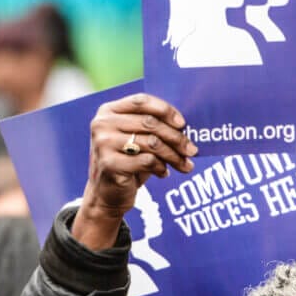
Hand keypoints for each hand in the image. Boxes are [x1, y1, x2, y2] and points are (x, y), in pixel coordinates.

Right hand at [72, 93, 197, 249]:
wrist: (107, 193)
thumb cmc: (127, 162)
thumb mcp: (136, 139)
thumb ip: (152, 127)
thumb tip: (185, 126)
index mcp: (108, 111)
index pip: (141, 101)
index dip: (165, 110)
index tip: (183, 124)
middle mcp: (102, 124)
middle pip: (150, 123)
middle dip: (176, 137)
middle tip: (192, 150)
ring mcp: (104, 143)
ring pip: (152, 143)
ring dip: (174, 155)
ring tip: (185, 165)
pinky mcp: (110, 164)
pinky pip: (148, 161)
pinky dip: (161, 167)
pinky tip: (164, 173)